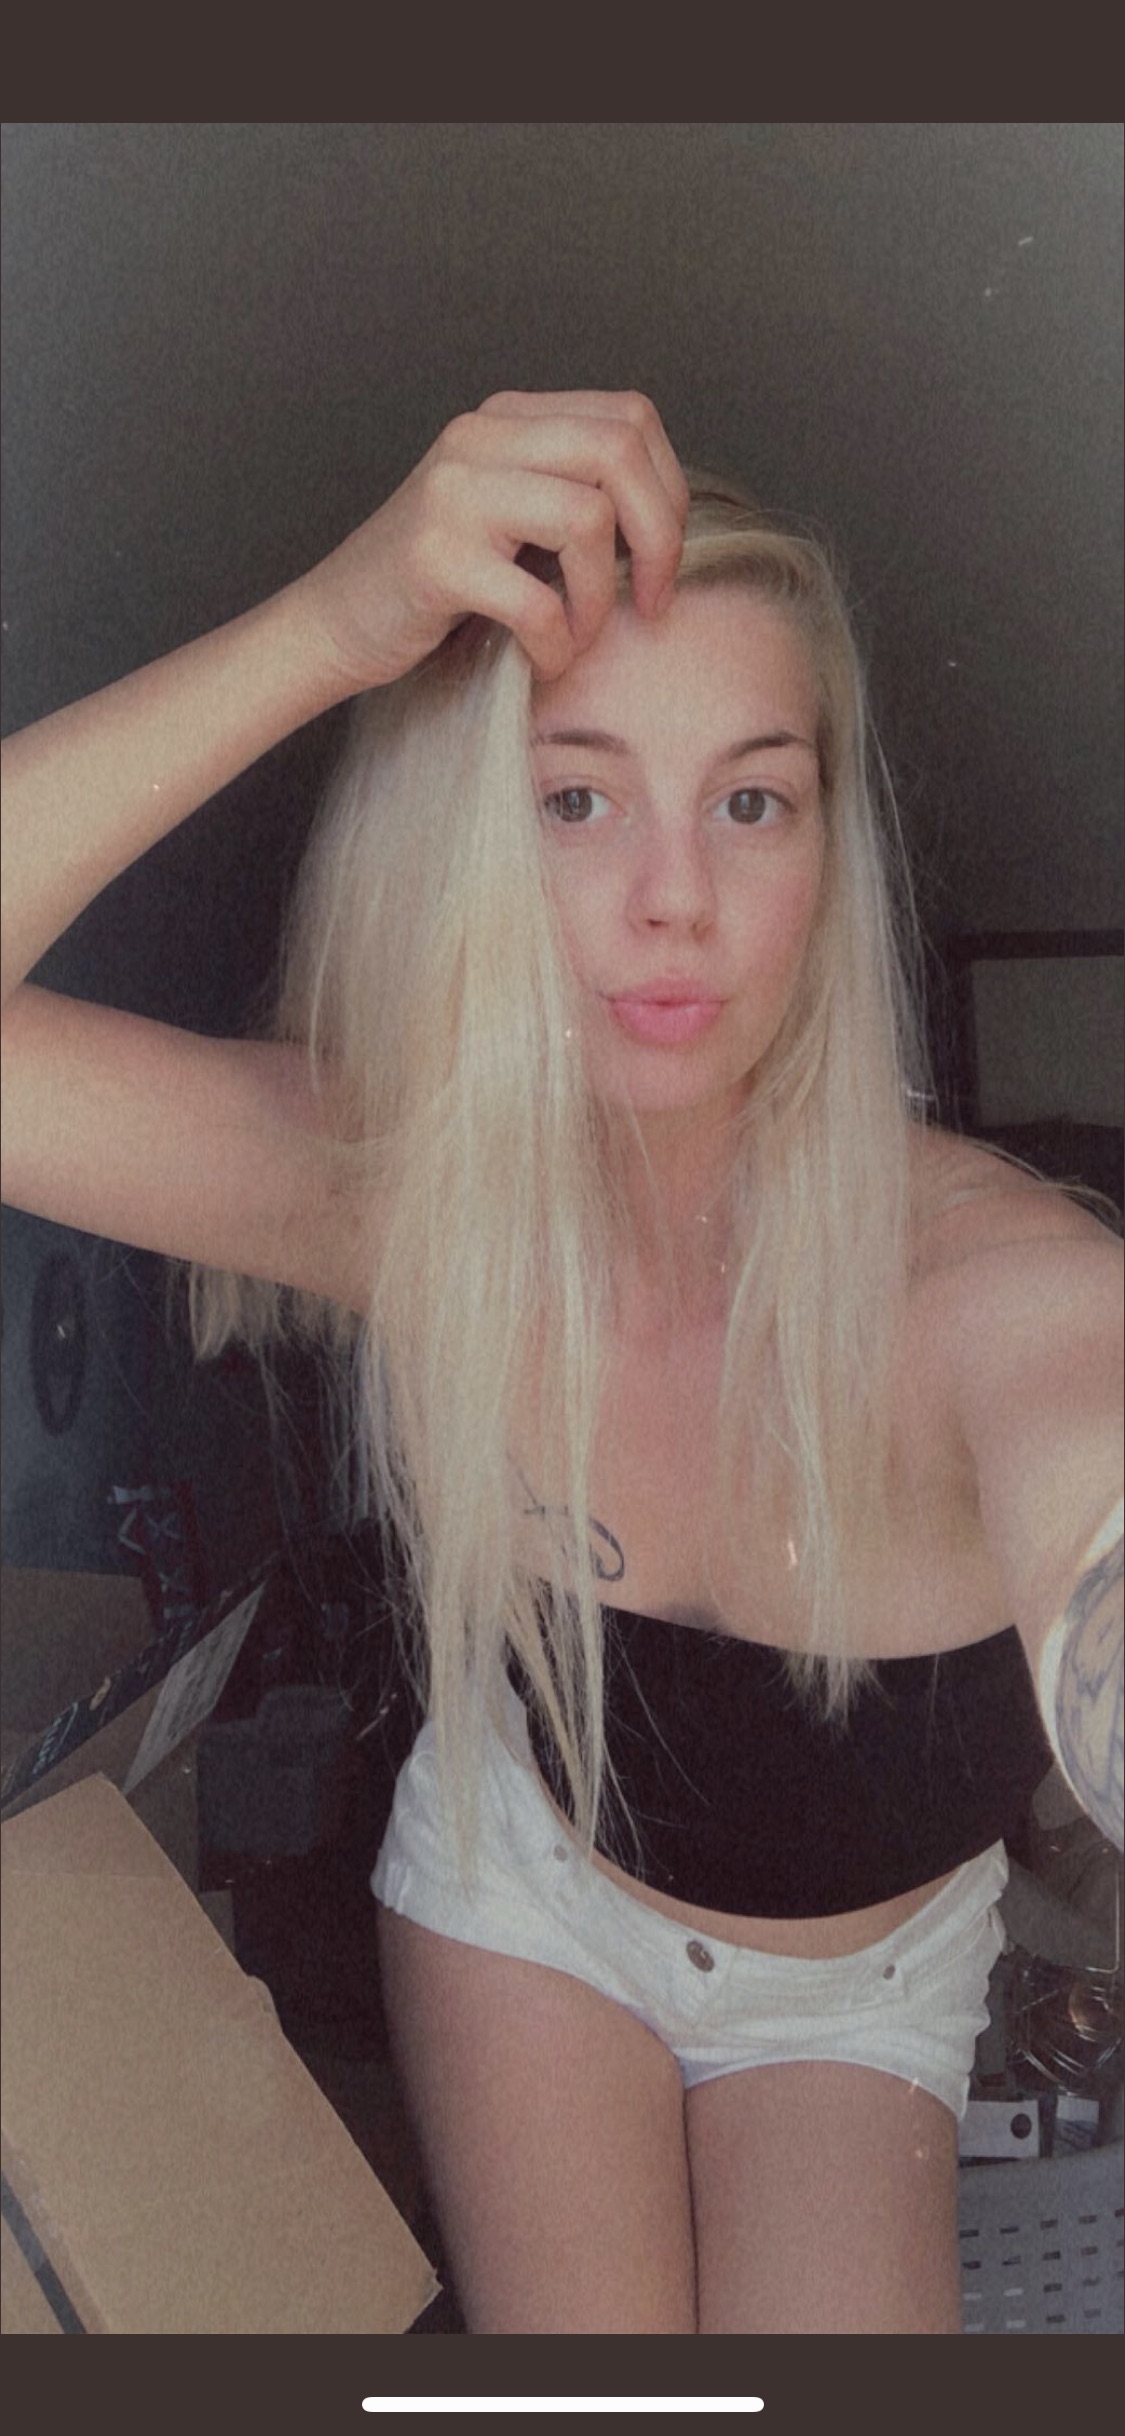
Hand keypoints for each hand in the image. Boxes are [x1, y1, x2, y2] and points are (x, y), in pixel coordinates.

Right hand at [291, 390, 688, 690]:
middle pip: (618, 451)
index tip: (662, 562)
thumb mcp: (507, 512)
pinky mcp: (435, 557)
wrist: (335, 622)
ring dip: (601, 596)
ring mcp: (453, 492)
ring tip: (581, 634)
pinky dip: (558, 644)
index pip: (629, 419)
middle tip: (651, 602)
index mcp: (507, 417)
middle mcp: (480, 436)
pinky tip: (545, 661)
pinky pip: (538, 600)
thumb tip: (669, 518)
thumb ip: (570, 489)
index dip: (668, 492)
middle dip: (658, 537)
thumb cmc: (436, 583)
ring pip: (586, 518)